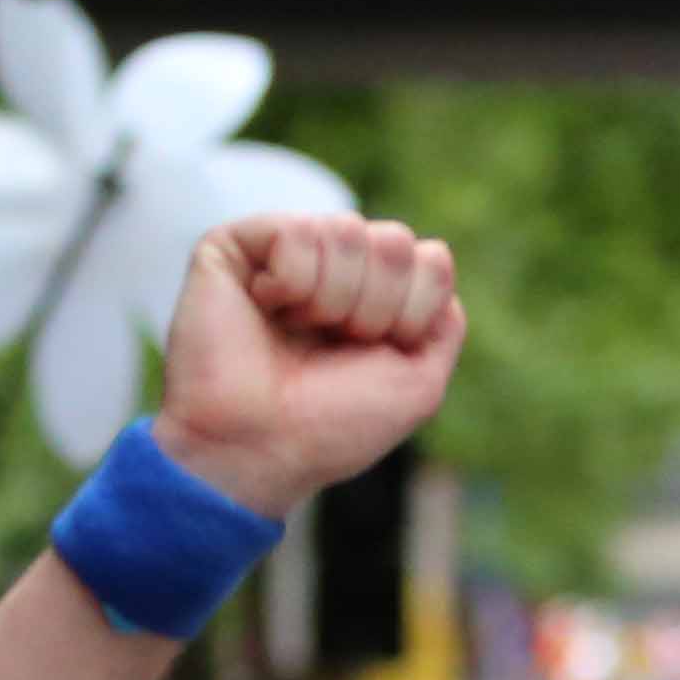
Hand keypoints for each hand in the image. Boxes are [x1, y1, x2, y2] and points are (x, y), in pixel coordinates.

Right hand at [158, 215, 468, 513]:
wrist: (259, 448)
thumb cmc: (332, 426)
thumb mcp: (418, 386)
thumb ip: (444, 323)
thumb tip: (435, 257)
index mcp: (377, 295)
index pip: (432, 260)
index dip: (414, 313)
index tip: (377, 355)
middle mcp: (335, 267)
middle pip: (395, 241)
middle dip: (375, 307)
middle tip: (333, 346)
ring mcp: (286, 252)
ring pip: (346, 230)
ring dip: (332, 299)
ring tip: (295, 330)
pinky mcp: (236, 245)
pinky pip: (296, 231)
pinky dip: (291, 282)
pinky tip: (265, 308)